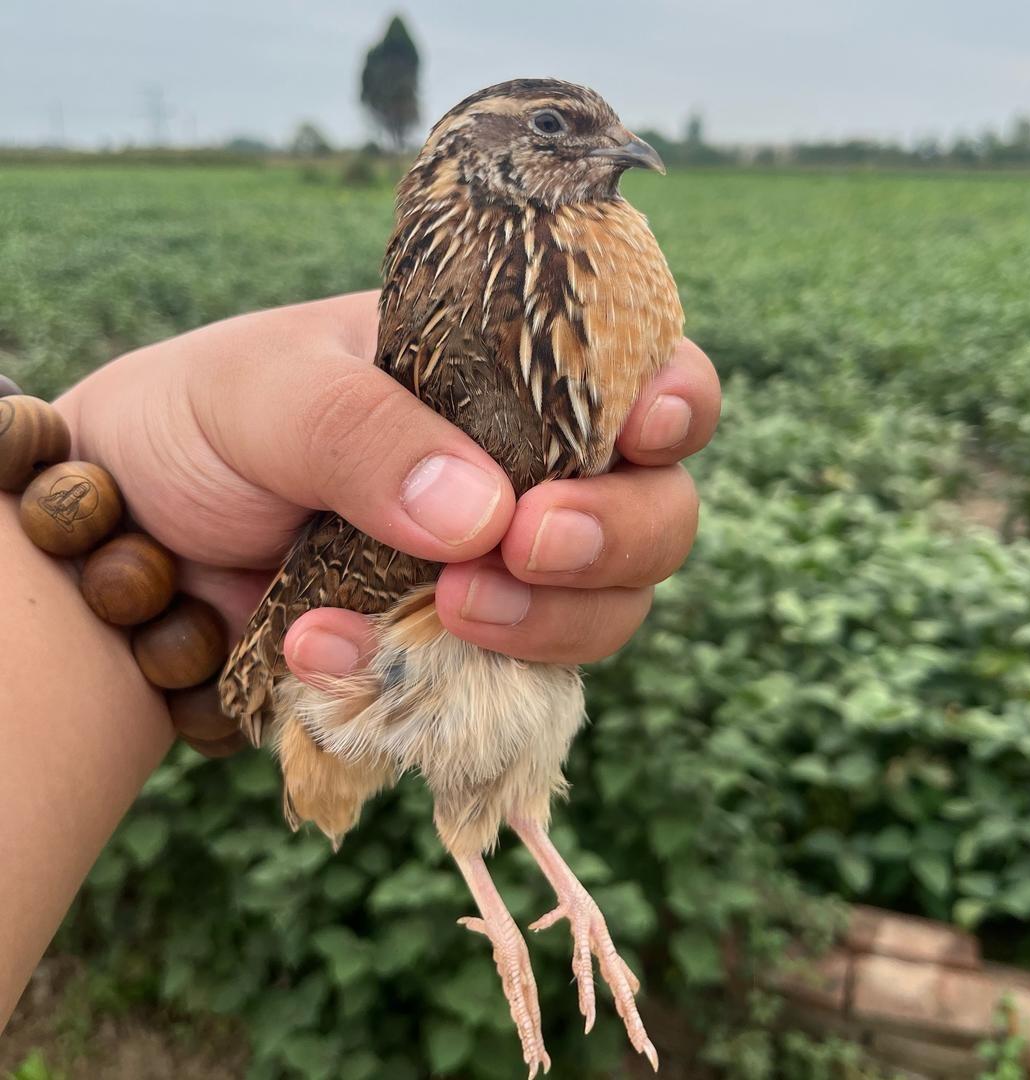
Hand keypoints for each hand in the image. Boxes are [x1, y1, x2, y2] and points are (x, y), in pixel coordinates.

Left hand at [57, 291, 719, 684]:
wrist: (130, 543)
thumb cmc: (201, 424)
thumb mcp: (268, 392)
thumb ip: (366, 431)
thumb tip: (483, 518)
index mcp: (505, 376)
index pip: (638, 372)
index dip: (674, 400)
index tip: (645, 429)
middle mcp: (530, 473)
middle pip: (657, 508)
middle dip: (616, 534)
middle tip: (526, 544)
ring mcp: (506, 569)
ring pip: (609, 608)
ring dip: (551, 622)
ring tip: (445, 609)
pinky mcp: (466, 651)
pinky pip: (515, 684)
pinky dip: (454, 682)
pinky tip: (340, 652)